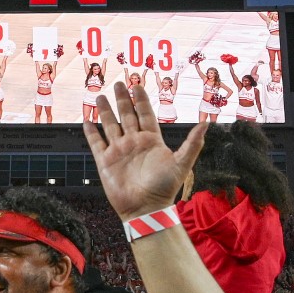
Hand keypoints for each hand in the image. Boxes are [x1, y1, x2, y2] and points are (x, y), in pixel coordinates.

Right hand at [83, 83, 205, 219]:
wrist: (145, 209)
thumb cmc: (165, 188)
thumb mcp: (182, 163)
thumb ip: (193, 143)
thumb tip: (206, 124)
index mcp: (152, 140)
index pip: (145, 114)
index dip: (141, 99)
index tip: (137, 85)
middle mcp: (134, 142)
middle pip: (126, 115)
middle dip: (122, 99)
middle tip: (118, 83)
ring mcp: (119, 151)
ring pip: (110, 125)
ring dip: (105, 111)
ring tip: (100, 96)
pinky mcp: (105, 162)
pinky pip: (96, 143)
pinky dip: (91, 132)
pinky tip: (87, 121)